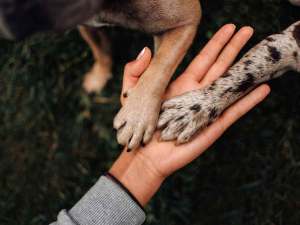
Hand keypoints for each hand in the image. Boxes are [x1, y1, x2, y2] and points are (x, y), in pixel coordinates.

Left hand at [109, 24, 270, 205]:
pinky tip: (263, 89)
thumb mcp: (131, 94)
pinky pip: (233, 111)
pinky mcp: (212, 126)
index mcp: (181, 85)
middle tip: (248, 30)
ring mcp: (207, 109)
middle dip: (233, 48)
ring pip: (229, 86)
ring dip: (244, 70)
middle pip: (220, 67)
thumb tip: (146, 50)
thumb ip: (135, 72)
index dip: (216, 43)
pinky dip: (248, 101)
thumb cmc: (138, 125)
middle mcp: (197, 95)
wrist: (145, 155)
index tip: (228, 28)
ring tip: (261, 53)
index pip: (203, 59)